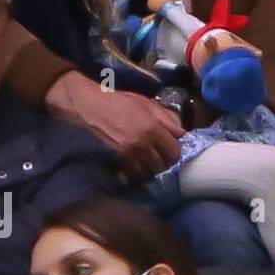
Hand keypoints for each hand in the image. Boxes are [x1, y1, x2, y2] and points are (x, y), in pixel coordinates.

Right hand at [46, 71, 183, 180]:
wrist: (93, 107)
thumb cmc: (122, 102)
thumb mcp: (149, 104)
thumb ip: (167, 119)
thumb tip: (181, 133)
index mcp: (153, 127)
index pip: (174, 150)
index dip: (175, 151)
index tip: (172, 149)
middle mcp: (143, 142)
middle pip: (163, 164)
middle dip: (166, 162)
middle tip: (163, 157)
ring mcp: (129, 152)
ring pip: (150, 171)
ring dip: (153, 169)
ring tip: (152, 163)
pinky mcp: (118, 157)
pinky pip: (134, 173)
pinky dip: (138, 173)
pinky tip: (139, 166)